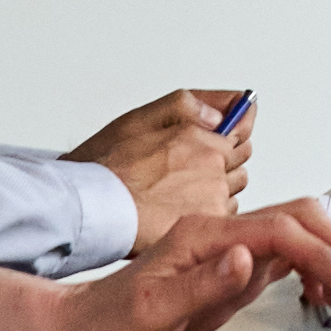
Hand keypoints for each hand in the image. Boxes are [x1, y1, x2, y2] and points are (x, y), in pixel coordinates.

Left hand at [26, 199, 330, 330]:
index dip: (319, 254)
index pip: (280, 229)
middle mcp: (220, 233)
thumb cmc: (111, 323)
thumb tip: (248, 260)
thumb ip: (204, 286)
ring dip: (329, 254)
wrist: (82, 328)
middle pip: (298, 216)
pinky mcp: (230, 264)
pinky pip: (283, 250)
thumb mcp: (154, 314)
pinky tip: (316, 289)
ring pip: (297, 229)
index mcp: (204, 237)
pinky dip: (312, 265)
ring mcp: (227, 246)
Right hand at [65, 91, 251, 247]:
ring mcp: (213, 197)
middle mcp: (213, 166)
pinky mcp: (207, 224)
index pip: (240, 133)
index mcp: (201, 137)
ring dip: (215, 190)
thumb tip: (219, 113)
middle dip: (220, 164)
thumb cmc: (108, 168)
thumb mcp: (140, 119)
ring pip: (231, 191)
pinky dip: (208, 214)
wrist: (90, 209)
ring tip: (176, 194)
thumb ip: (186, 106)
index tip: (214, 143)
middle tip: (183, 172)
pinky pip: (223, 217)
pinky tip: (178, 212)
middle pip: (238, 163)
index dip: (224, 139)